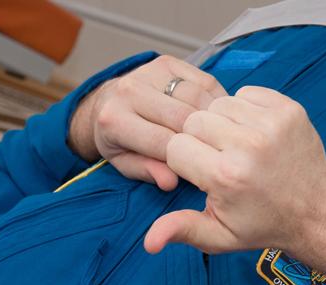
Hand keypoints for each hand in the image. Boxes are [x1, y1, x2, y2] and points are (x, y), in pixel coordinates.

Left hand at [68, 56, 225, 189]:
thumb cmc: (117, 139)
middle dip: (202, 138)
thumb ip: (146, 171)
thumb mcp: (124, 163)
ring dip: (213, 118)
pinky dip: (216, 100)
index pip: (162, 142)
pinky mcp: (168, 62)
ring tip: (219, 136)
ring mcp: (149, 72)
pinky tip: (217, 117)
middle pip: (183, 117)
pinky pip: (204, 81)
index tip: (199, 169)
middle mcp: (130, 91)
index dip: (185, 159)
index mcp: (114, 119)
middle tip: (215, 153)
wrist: (106, 102)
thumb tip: (170, 182)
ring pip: (197, 97)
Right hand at [142, 86, 325, 272]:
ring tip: (234, 147)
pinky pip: (245, 94)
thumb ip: (180, 230)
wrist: (316, 212)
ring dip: (220, 123)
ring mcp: (271, 123)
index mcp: (226, 176)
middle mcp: (248, 145)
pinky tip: (251, 134)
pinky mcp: (287, 109)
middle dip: (199, 140)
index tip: (200, 175)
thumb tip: (147, 243)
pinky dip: (243, 110)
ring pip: (217, 104)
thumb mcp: (218, 236)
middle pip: (193, 121)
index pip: (175, 147)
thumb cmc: (262, 224)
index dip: (182, 161)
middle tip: (217, 161)